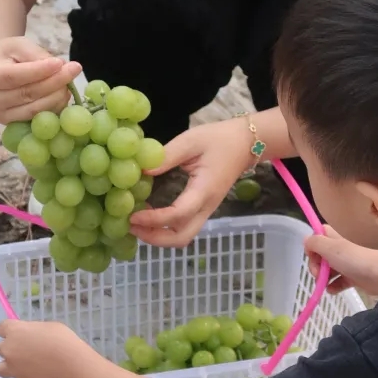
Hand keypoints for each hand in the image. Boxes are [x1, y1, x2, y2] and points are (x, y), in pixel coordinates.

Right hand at [0, 37, 80, 124]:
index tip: (60, 63)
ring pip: (34, 110)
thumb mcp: (17, 45)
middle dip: (54, 83)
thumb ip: (36, 54)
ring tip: (69, 82)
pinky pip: (37, 119)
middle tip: (73, 70)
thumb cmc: (6, 55)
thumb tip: (60, 67)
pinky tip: (62, 95)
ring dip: (57, 97)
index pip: (13, 76)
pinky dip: (54, 108)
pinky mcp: (11, 124)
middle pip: (25, 94)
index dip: (38, 71)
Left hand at [0, 319, 84, 377]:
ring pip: (1, 367)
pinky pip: (17, 377)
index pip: (1, 328)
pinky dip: (24, 375)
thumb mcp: (47, 327)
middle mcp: (8, 348)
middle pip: (1, 347)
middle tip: (26, 349)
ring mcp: (12, 367)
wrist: (69, 363)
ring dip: (10, 365)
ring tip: (25, 365)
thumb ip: (32, 331)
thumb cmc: (61, 339)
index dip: (9, 331)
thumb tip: (30, 336)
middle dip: (11, 348)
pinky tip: (37, 373)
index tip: (18, 333)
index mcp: (15, 331)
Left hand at [131, 118, 251, 248]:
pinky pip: (183, 227)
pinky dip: (164, 229)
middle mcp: (207, 206)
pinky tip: (149, 215)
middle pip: (181, 238)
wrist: (245, 144)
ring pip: (183, 236)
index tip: (133, 215)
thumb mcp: (190, 141)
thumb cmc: (218, 139)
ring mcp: (206, 210)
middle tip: (131, 226)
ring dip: (158, 236)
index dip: (154, 219)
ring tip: (137, 223)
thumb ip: (166, 156)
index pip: (178, 214)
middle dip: (154, 238)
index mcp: (204, 190)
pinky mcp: (203, 209)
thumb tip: (140, 171)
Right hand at [304, 226, 377, 297]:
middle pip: (322, 253)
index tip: (312, 257)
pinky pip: (339, 280)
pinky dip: (334, 285)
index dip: (312, 246)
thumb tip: (306, 240)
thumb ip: (315, 243)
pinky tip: (332, 291)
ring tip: (323, 284)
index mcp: (337, 236)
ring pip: (330, 268)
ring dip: (323, 277)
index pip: (318, 235)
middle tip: (317, 274)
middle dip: (316, 265)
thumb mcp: (331, 248)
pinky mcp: (355, 275)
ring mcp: (349, 261)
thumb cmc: (355, 259)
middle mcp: (342, 246)